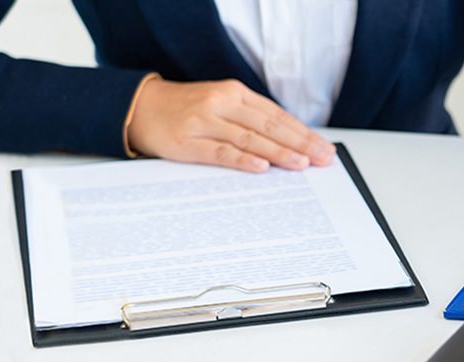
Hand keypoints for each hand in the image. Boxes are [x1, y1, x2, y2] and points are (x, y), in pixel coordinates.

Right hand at [127, 79, 335, 171]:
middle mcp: (221, 103)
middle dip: (300, 143)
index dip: (303, 132)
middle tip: (322, 158)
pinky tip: (262, 166)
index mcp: (234, 93)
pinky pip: (220, 152)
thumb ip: (250, 118)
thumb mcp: (221, 104)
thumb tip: (289, 141)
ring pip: (249, 138)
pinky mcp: (187, 143)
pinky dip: (243, 159)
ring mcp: (204, 122)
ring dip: (278, 152)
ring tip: (301, 164)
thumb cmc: (187, 110)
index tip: (323, 147)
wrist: (140, 107)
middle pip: (269, 125)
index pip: (277, 115)